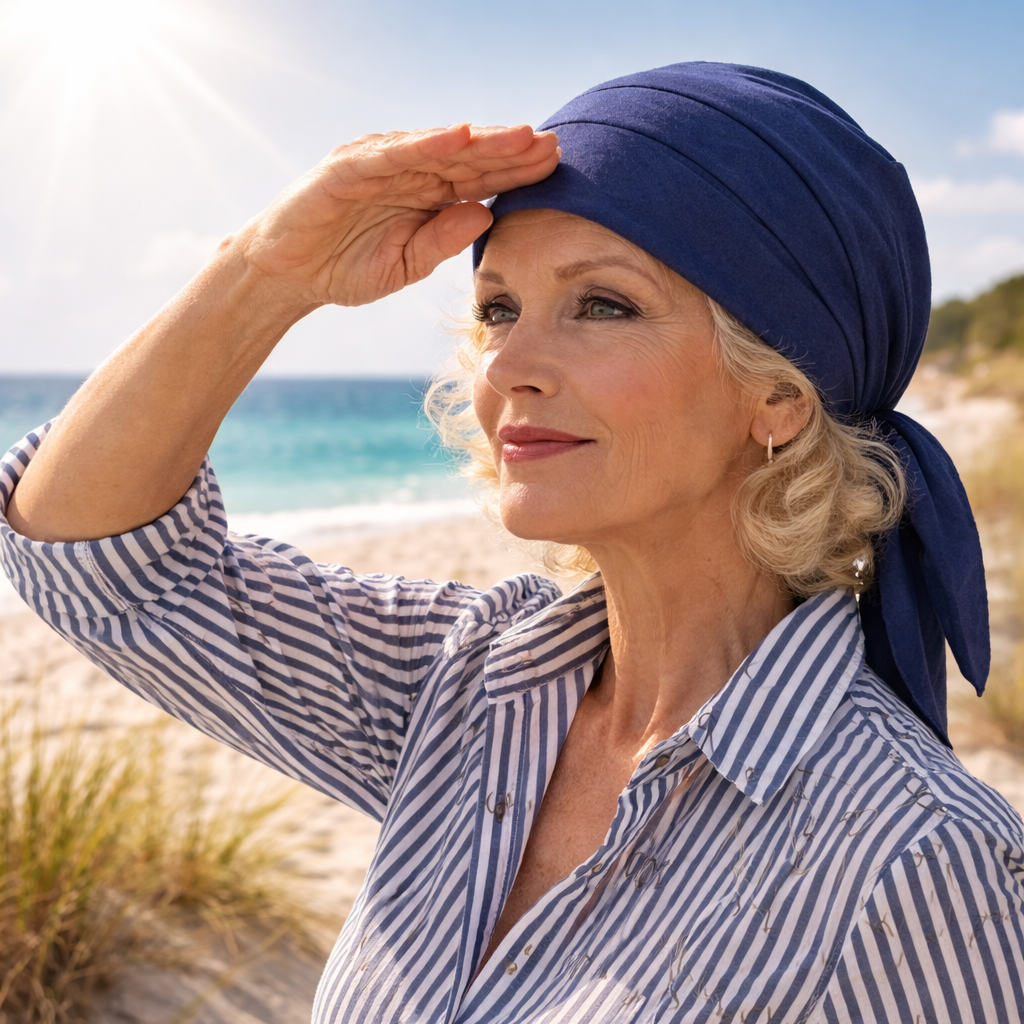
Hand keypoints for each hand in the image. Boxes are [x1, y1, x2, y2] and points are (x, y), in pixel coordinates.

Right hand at [241, 124, 559, 307]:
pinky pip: (389, 154)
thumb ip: (443, 239)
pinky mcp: (346, 169)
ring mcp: (377, 166)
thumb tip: (486, 212)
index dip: (516, 172)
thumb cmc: (345, 267)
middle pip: (467, 156)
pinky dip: (422, 144)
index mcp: (425, 195)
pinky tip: (457, 137)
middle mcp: (407, 172)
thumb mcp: (405, 264)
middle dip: (510, 150)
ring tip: (520, 136)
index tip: (556, 167)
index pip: (479, 178)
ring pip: (436, 147)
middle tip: (554, 145)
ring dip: (480, 140)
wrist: (288, 276)